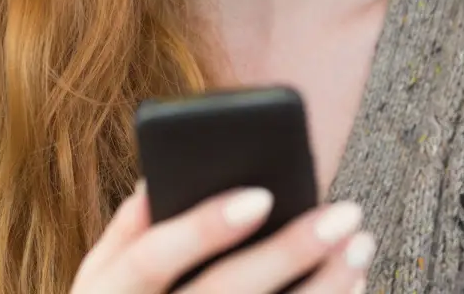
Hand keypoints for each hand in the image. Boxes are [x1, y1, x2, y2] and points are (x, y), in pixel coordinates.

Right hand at [71, 182, 374, 292]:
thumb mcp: (101, 278)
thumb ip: (128, 230)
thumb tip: (160, 180)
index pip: (150, 258)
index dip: (202, 229)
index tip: (262, 196)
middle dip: (287, 253)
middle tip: (345, 214)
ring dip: (323, 289)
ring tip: (361, 243)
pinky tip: (351, 283)